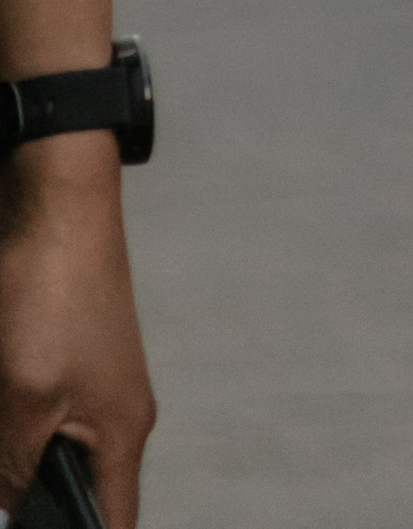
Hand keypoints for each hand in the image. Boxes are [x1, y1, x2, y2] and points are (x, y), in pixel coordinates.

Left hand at [0, 140, 152, 528]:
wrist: (53, 197)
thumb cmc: (52, 293)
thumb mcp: (24, 400)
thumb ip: (11, 474)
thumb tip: (5, 521)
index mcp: (120, 436)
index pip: (111, 527)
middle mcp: (111, 417)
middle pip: (73, 496)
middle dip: (24, 505)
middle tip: (0, 497)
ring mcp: (85, 385)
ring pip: (40, 458)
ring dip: (11, 468)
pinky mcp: (57, 360)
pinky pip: (30, 419)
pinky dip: (7, 429)